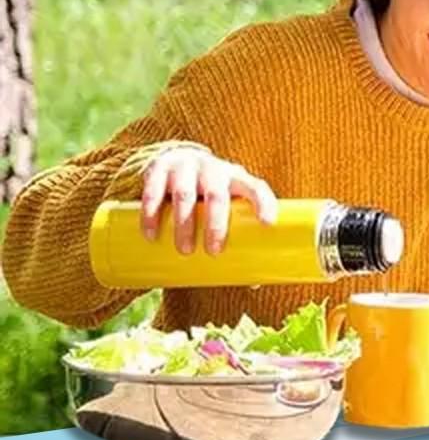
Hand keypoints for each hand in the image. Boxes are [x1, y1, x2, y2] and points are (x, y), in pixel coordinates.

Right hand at [141, 148, 277, 255]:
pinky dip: (151, 213)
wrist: (178, 157)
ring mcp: (185, 167)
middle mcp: (213, 170)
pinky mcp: (159, 168)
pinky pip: (153, 190)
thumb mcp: (227, 204)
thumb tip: (254, 282)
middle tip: (214, 252)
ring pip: (185, 195)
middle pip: (217, 196)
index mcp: (236, 179)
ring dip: (184, 224)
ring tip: (184, 250)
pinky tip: (150, 233)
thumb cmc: (212, 193)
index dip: (264, 203)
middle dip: (215, 225)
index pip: (256, 187)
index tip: (267, 224)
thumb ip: (238, 235)